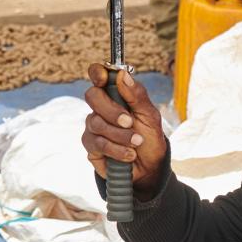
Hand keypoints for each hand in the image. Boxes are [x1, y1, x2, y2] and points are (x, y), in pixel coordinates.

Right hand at [82, 63, 167, 198]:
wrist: (150, 168)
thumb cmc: (149, 138)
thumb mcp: (150, 116)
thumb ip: (137, 95)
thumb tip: (122, 74)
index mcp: (115, 94)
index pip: (98, 75)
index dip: (98, 73)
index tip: (104, 78)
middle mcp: (100, 108)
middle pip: (92, 96)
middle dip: (112, 111)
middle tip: (129, 122)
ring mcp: (93, 127)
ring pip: (96, 123)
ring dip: (120, 135)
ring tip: (136, 142)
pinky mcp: (91, 146)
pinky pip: (97, 143)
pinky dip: (116, 149)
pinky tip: (129, 154)